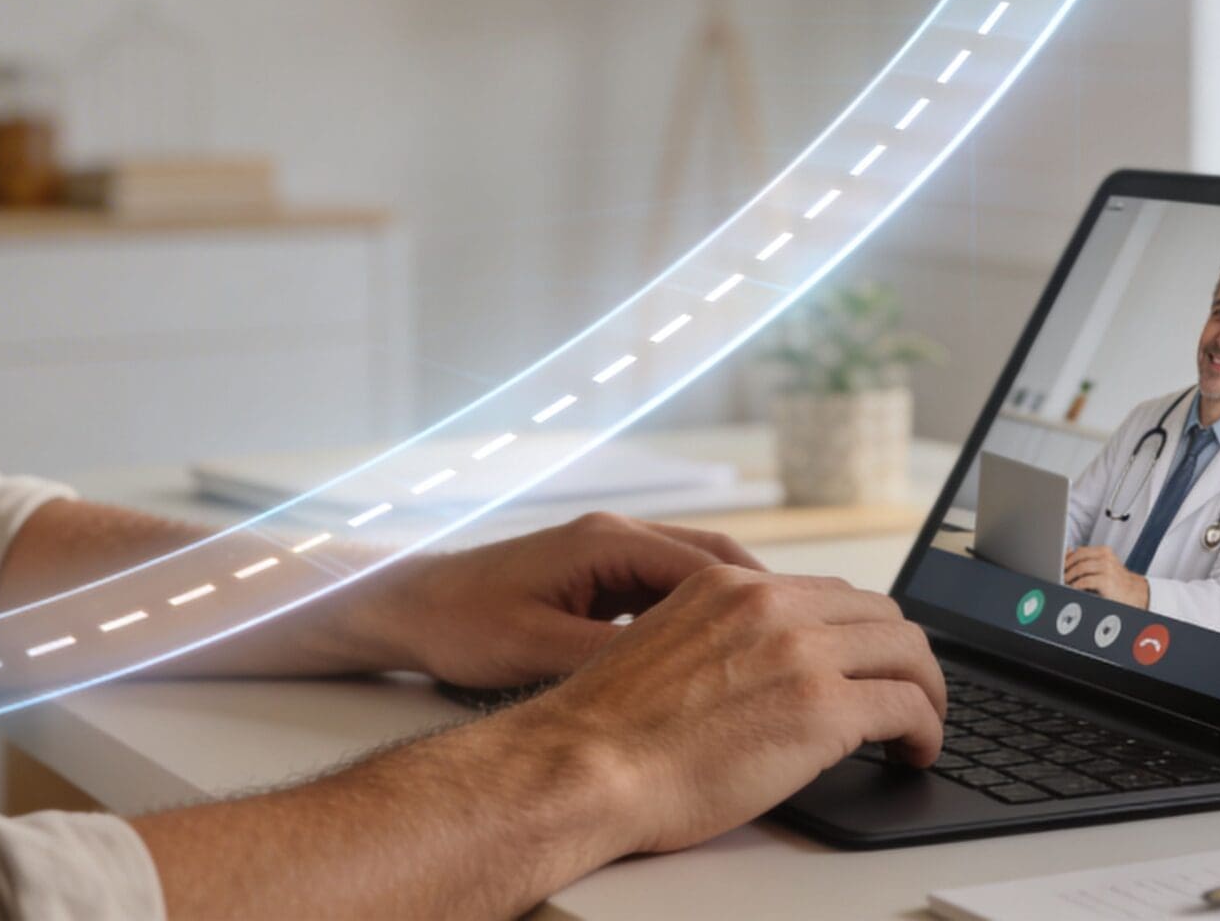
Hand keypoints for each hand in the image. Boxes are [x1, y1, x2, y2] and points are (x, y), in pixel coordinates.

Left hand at [365, 512, 765, 687]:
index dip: (763, 602)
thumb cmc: (462, 625)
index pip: (707, 566)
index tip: (804, 636)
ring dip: (739, 610)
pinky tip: (722, 659)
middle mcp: (616, 538)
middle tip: (811, 644)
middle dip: (768, 602)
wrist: (409, 608)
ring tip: (781, 656)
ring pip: (697, 578)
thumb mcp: (536, 649)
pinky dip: (702, 620)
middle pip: (716, 564)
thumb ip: (607, 659)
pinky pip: (670, 593)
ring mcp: (609, 556)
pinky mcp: (600, 578)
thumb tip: (676, 680)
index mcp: (606, 543)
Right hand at [496, 566, 945, 856]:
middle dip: (903, 658)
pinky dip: (927, 730)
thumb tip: (754, 670)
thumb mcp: (663, 647)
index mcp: (729, 587)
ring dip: (926, 691)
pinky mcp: (823, 709)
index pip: (829, 592)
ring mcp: (800, 653)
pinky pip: (909, 707)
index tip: (869, 664)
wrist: (586, 766)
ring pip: (907, 652)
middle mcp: (770, 605)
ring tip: (921, 729)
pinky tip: (915, 754)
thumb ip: (718, 640)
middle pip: (880, 614)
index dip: (862, 633)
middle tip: (908, 697)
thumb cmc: (610, 733)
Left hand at [1063, 545, 1149, 607]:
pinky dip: (1076, 585)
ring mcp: (1107, 568)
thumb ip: (1086, 559)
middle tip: (1060, 575)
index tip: (1059, 566)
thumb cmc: (1115, 581)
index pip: (1080, 551)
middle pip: (1078, 557)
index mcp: (1104, 551)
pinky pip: (1085, 581)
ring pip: (1080, 568)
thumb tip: (1067, 551)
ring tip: (1065, 582)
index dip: (1067, 558)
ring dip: (1069, 576)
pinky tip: (1073, 588)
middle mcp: (1106, 557)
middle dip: (1066, 566)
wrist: (1134, 594)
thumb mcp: (1101, 567)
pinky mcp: (1106, 581)